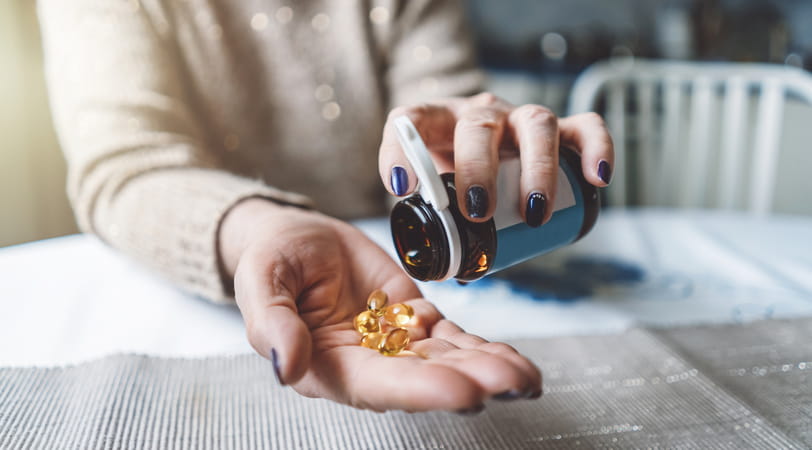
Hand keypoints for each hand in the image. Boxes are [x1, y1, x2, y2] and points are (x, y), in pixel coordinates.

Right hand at [219, 199, 541, 411]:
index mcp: (328, 365)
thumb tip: (286, 367)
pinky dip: (484, 348)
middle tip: (511, 383)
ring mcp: (394, 342)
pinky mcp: (414, 319)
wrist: (295, 238)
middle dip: (469, 381)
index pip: (378, 385)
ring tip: (527, 378)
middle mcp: (367, 363)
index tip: (463, 392)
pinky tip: (514, 360)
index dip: (421, 389)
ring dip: (486, 369)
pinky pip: (453, 338)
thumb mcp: (261, 282)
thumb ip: (272, 323)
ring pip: (446, 361)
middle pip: (423, 378)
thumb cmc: (270, 261)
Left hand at [379, 93, 613, 225]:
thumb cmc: (457, 173)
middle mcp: (480, 113)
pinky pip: (585, 127)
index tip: (402, 187)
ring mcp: (520, 118)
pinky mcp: (562, 127)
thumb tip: (456, 274)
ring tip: (534, 212)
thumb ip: (438, 225)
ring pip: (536, 125)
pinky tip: (598, 177)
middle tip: (479, 212)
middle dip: (479, 169)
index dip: (400, 151)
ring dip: (537, 169)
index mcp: (437, 123)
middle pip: (479, 126)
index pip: (409, 121)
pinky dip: (595, 148)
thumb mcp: (435, 191)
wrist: (489, 147)